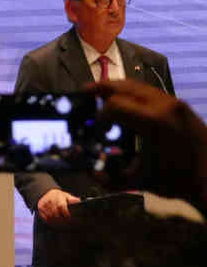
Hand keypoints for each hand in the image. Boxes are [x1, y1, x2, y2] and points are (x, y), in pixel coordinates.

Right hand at [36, 188, 80, 226]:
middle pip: (55, 212)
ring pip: (50, 216)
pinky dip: (50, 222)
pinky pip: (45, 217)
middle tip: (66, 225)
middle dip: (61, 220)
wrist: (46, 193)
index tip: (69, 219)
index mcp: (58, 196)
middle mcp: (50, 199)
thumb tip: (80, 201)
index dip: (66, 214)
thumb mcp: (66, 196)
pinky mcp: (40, 207)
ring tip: (61, 226)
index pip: (61, 206)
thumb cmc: (59, 196)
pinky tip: (55, 224)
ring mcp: (44, 203)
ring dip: (56, 222)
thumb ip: (73, 199)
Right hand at [95, 77, 206, 211]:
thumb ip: (111, 178)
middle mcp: (162, 106)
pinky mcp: (180, 105)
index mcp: (151, 122)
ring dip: (118, 89)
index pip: (113, 105)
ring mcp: (173, 102)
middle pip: (123, 86)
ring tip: (102, 94)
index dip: (100, 115)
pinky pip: (150, 91)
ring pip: (137, 85)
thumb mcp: (140, 181)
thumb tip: (91, 173)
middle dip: (101, 89)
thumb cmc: (177, 181)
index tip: (97, 128)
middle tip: (85, 92)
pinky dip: (134, 93)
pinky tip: (127, 103)